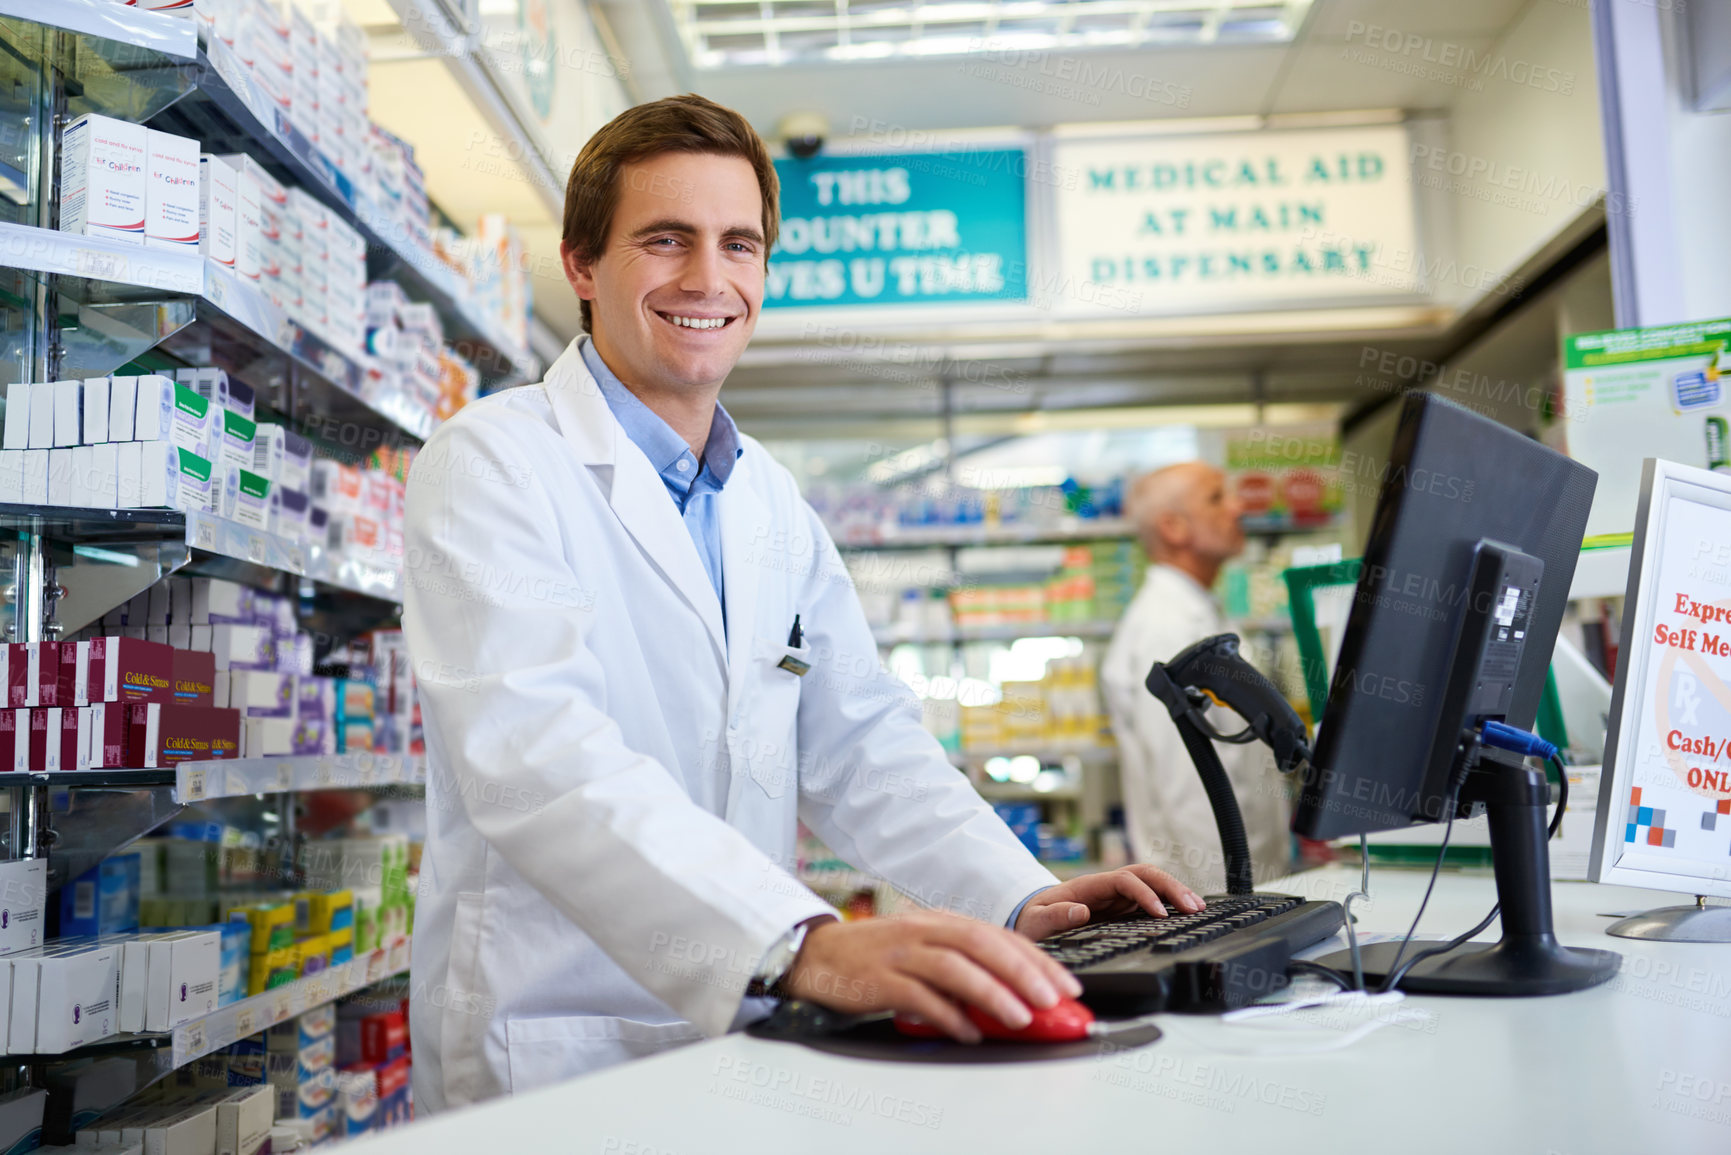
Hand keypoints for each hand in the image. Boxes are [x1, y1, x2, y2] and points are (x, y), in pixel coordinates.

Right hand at [783, 910, 1082, 1043]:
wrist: (817, 955)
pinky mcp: (878, 979)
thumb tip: (1014, 996)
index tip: (1065, 985)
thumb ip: (963, 965)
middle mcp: (923, 930)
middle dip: (1024, 972)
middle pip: (982, 944)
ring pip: (954, 967)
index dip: (1037, 959)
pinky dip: (947, 1015)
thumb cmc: (876, 956)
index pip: (999, 935)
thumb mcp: (924, 949)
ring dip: (992, 992)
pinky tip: (967, 1032)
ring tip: (1020, 1017)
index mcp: (940, 921)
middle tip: (1052, 1000)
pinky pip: (918, 997)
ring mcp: (900, 953)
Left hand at [1013, 865, 1204, 939]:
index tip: (1159, 914)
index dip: (1144, 894)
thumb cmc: (1033, 921)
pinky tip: (1185, 913)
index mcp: (1088, 886)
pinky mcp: (1121, 909)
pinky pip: (1150, 900)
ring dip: (1175, 892)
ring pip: (1152, 885)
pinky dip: (1169, 903)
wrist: (1031, 923)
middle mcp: (1106, 887)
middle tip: (1193, 907)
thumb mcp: (1036, 922)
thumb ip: (1054, 916)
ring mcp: (1116, 897)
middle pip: (1145, 875)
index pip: (1125, 880)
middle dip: (1171, 887)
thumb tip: (1080, 911)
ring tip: (1198, 908)